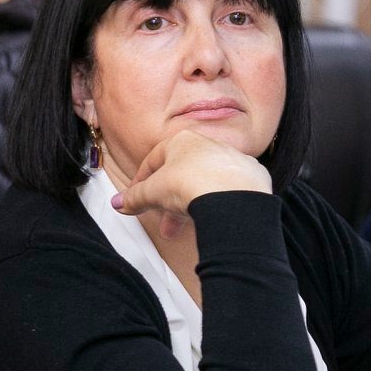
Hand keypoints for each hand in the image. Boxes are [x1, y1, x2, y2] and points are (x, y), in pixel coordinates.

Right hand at [112, 129, 270, 238]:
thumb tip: (119, 203)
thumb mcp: (152, 192)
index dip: (142, 182)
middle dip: (167, 202)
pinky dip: (217, 204)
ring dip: (190, 207)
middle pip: (181, 176)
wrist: (234, 198)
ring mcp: (233, 161)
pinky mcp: (252, 178)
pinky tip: (210, 218)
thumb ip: (135, 197)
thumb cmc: (192, 185)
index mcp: (183, 140)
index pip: (154, 160)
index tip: (137, 197)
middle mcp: (210, 145)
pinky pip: (229, 191)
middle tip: (161, 222)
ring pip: (205, 184)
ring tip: (182, 229)